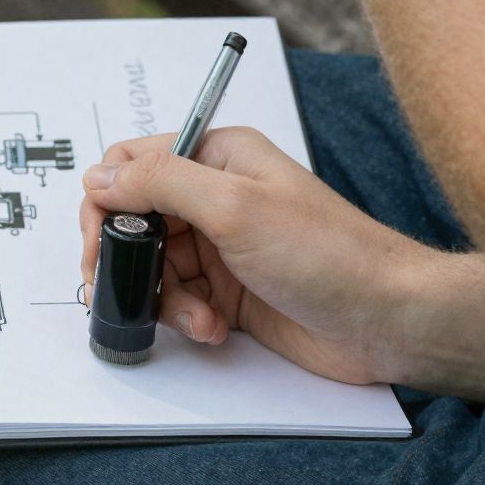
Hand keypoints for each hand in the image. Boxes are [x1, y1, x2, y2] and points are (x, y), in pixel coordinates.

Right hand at [79, 127, 445, 386]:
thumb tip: (97, 175)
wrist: (387, 320)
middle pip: (135, 218)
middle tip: (123, 290)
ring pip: (153, 266)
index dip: (107, 200)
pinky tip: (213, 329)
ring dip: (162, 296)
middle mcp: (215, 195)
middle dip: (127, 258)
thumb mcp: (236, 207)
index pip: (134, 162)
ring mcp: (223, 245)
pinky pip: (181, 300)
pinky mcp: (231, 291)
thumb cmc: (328, 253)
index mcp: (218, 155)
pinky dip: (186, 317)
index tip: (101, 243)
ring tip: (196, 316)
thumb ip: (161, 184)